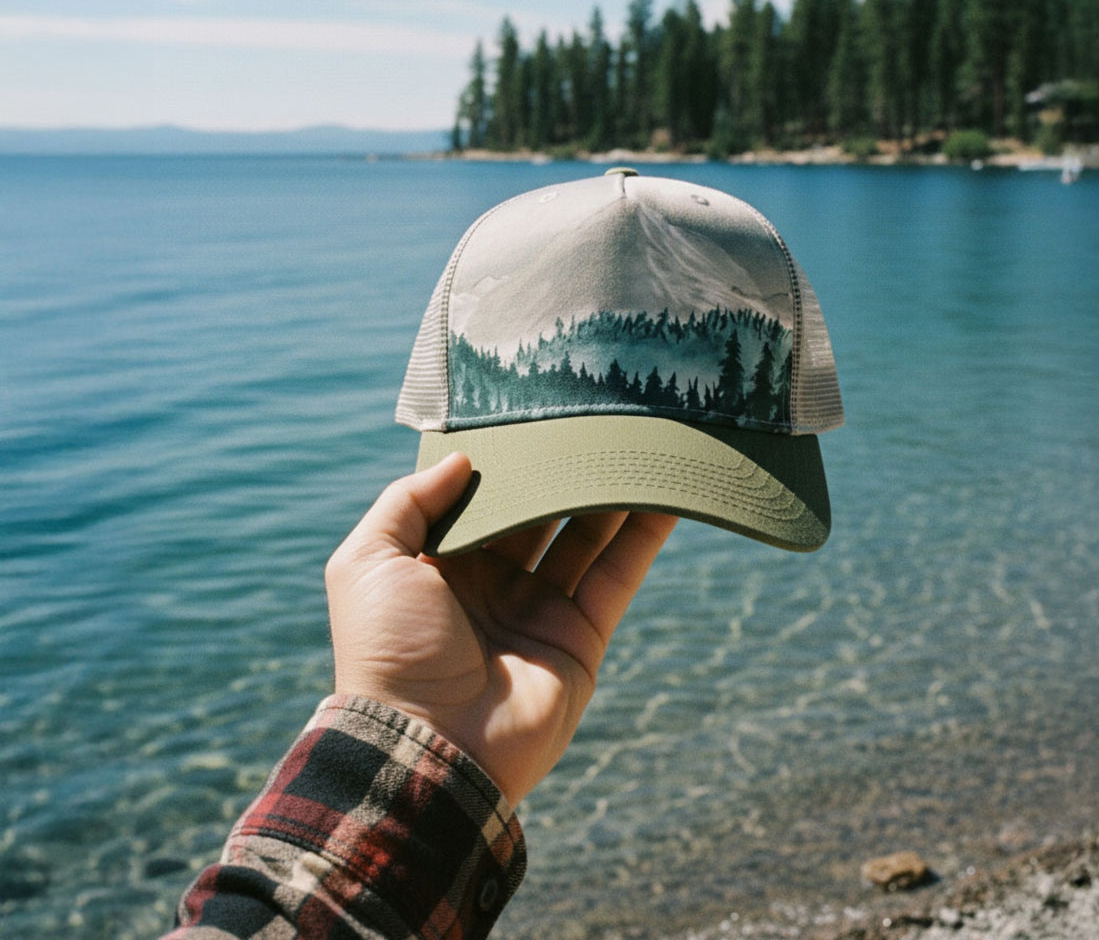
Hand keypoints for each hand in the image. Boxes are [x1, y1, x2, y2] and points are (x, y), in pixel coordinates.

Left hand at [325, 452, 675, 803]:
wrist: (428, 748)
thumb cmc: (388, 651)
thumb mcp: (367, 562)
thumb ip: (407, 502)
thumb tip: (463, 457)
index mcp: (440, 564)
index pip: (482, 499)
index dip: (506, 461)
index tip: (533, 415)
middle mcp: (493, 583)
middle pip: (539, 512)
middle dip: (563, 470)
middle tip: (595, 419)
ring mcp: (540, 610)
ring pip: (585, 536)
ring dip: (611, 492)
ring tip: (638, 441)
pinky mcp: (580, 636)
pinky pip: (617, 576)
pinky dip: (643, 536)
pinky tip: (665, 493)